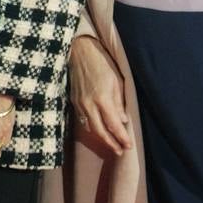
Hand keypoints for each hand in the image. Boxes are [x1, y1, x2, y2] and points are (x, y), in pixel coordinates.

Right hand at [69, 35, 133, 155]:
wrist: (79, 52)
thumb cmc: (102, 63)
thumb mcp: (116, 81)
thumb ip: (119, 102)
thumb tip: (123, 120)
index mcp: (102, 99)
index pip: (114, 125)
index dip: (121, 137)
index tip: (129, 146)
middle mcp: (89, 104)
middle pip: (100, 132)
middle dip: (111, 143)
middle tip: (120, 150)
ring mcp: (79, 103)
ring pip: (89, 128)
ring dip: (101, 138)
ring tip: (111, 143)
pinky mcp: (73, 101)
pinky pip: (82, 119)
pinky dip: (91, 127)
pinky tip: (98, 129)